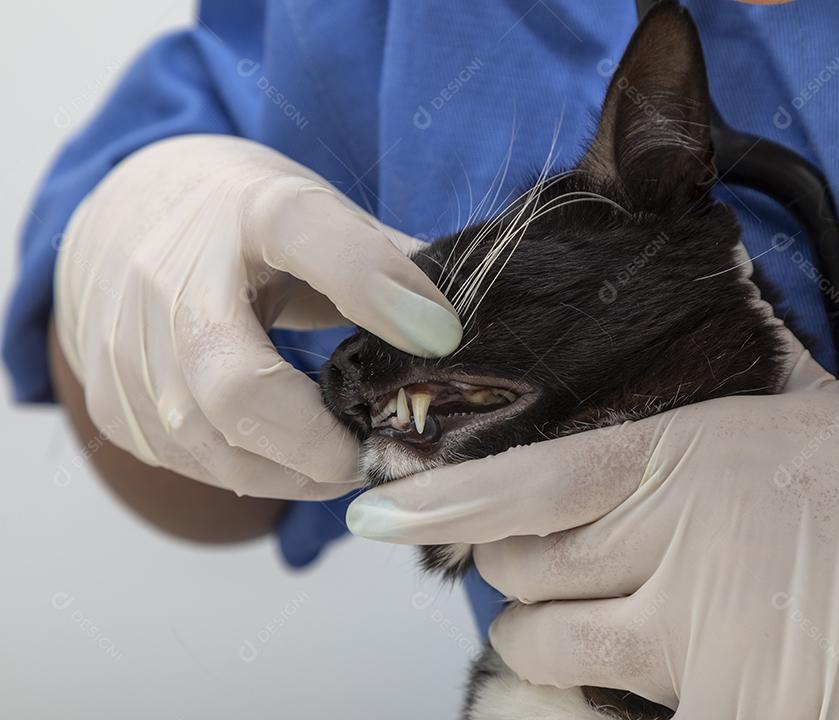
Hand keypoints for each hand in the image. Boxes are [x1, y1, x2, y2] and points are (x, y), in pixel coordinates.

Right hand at [54, 135, 460, 498]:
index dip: (375, 284)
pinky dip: (250, 471)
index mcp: (248, 209)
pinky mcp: (109, 399)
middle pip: (237, 386)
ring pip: (211, 445)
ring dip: (292, 473)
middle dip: (320, 443)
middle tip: (378, 456)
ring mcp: (129, 345)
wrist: (122, 220)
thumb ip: (384, 262)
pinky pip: (190, 462)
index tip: (442, 335)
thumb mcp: (314, 212)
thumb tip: (466, 325)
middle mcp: (172, 274)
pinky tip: (288, 460)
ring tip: (344, 464)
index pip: (307, 234)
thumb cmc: (242, 221)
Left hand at [347, 351, 838, 716]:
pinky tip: (676, 679)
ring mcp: (696, 643)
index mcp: (686, 459)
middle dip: (518, 574)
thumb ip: (732, 374)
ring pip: (548, 651)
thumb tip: (703, 302)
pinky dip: (623, 705)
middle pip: (523, 575)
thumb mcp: (809, 412)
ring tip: (606, 628)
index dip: (444, 500)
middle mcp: (676, 547)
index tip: (383, 513)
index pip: (530, 482)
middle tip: (552, 569)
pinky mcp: (728, 718)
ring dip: (551, 642)